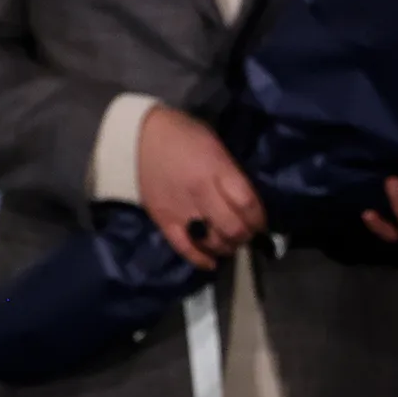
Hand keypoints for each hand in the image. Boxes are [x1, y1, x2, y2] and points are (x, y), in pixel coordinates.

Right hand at [137, 105, 264, 269]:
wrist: (137, 135)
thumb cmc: (181, 134)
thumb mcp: (214, 144)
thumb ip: (230, 173)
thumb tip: (245, 201)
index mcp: (216, 169)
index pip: (248, 204)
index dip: (260, 218)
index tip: (260, 222)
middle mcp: (201, 193)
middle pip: (234, 227)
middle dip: (245, 235)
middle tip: (246, 233)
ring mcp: (181, 209)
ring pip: (213, 241)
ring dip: (227, 246)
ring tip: (229, 242)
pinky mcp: (163, 219)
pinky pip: (184, 247)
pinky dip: (200, 258)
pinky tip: (211, 262)